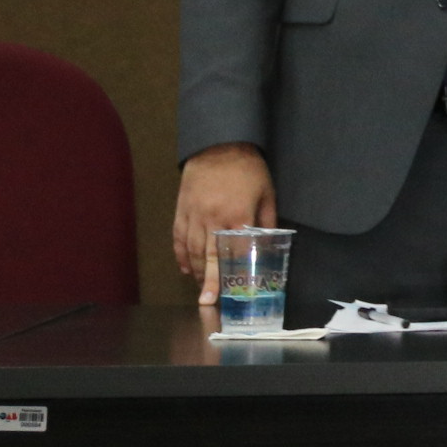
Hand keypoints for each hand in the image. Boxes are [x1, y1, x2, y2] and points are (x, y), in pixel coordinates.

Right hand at [172, 143, 276, 303]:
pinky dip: (181, 256)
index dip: (226, 276)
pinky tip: (186, 268)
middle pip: (207, 257)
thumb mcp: (267, 193)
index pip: (231, 254)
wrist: (218, 144)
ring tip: (202, 287)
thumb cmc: (248, 169)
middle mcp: (212, 220)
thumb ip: (266, 220)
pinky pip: (178, 238)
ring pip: (191, 251)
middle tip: (207, 301)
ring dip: (196, 271)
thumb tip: (268, 243)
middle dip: (207, 281)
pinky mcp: (181, 210)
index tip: (222, 295)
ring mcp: (193, 216)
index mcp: (237, 216)